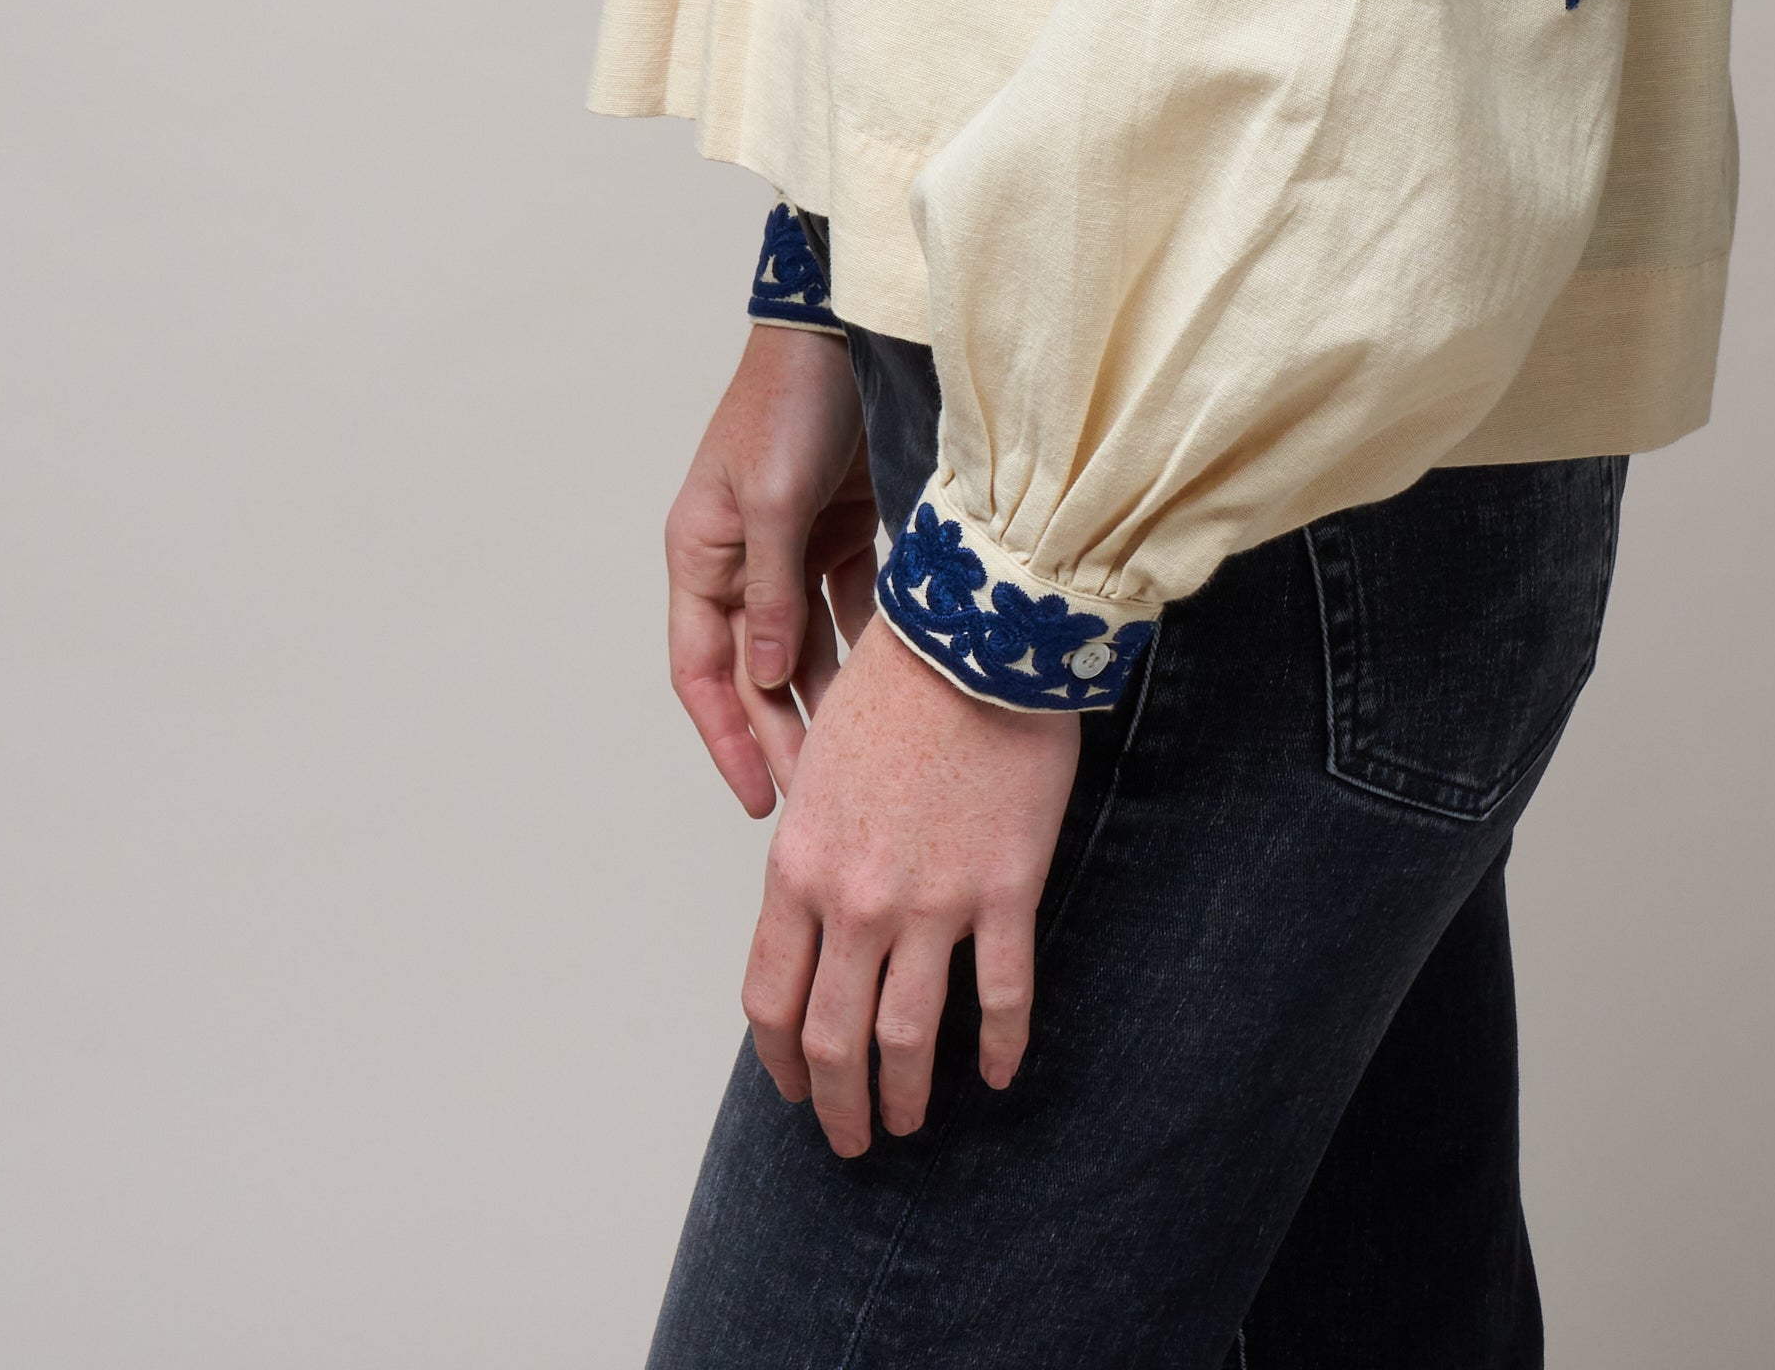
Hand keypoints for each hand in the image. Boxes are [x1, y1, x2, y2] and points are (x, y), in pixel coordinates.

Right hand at [666, 326, 878, 815]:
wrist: (846, 328)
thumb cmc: (790, 401)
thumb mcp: (772, 499)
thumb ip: (771, 592)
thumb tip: (766, 679)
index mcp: (701, 554)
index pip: (701, 671)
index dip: (727, 737)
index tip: (760, 799)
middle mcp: (740, 560)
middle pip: (756, 671)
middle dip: (785, 735)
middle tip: (825, 801)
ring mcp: (792, 546)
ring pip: (805, 648)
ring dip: (829, 700)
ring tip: (862, 762)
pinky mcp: (842, 529)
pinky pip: (848, 608)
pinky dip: (865, 647)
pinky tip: (893, 690)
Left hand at [744, 608, 1081, 1154]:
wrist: (976, 635)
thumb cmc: (895, 683)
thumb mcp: (819, 764)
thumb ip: (813, 848)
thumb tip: (812, 914)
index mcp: (799, 865)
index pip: (770, 997)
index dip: (778, 1060)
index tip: (792, 1089)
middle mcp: (856, 899)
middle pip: (833, 1037)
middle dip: (837, 1103)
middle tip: (852, 1139)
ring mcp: (932, 902)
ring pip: (910, 1037)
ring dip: (906, 1095)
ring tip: (911, 1122)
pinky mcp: (1004, 891)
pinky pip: (1003, 997)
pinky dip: (1001, 1048)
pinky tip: (1001, 1074)